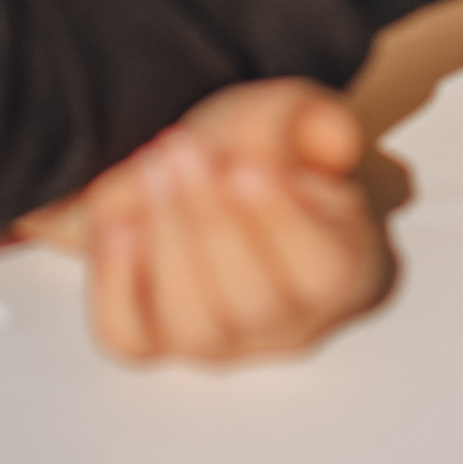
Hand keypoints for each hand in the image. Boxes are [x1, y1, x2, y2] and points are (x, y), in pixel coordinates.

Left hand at [20, 80, 387, 362]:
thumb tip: (338, 145)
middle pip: (252, 304)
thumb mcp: (299, 119)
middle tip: (180, 147)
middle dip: (210, 219)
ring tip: (152, 170)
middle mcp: (287, 327)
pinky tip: (118, 224)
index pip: (323, 273)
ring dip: (167, 241)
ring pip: (194, 328)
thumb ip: (322, 123)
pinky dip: (117, 283)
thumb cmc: (265, 153)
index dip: (281, 223)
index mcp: (345, 275)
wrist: (201, 170)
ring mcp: (220, 344)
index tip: (245, 165)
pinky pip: (129, 336)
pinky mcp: (155, 341)